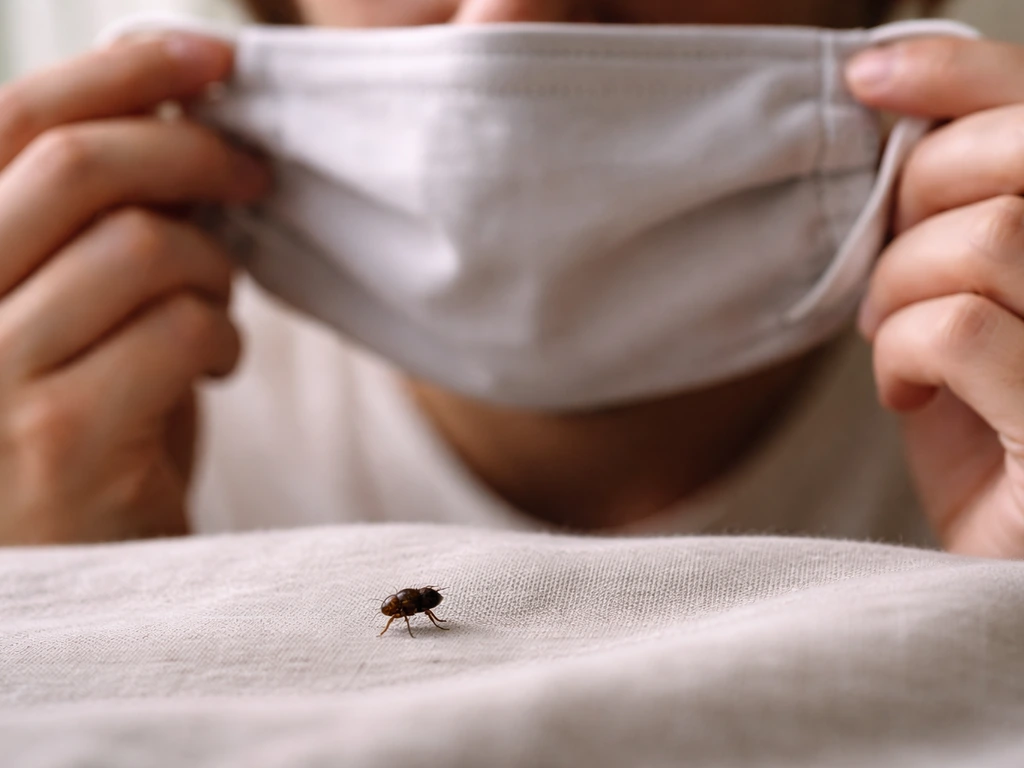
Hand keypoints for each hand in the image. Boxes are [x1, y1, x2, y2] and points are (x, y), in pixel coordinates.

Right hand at [0, 35, 269, 543]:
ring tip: (214, 302)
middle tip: (253, 175)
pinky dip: (222, 333)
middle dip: (193, 151)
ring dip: (211, 266)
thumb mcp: (68, 310)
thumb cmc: (74, 430)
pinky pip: (181, 329)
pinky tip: (213, 361)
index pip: (11, 119)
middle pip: (79, 164)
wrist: (71, 575)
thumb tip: (183, 116)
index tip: (214, 52)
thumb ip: (97, 225)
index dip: (120, 67)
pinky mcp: (63, 438)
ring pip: (144, 245)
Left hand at [848, 36, 1023, 557]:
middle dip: (919, 200)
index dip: (958, 72)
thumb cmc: (984, 425)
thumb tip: (890, 97)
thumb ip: (958, 209)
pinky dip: (904, 354)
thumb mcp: (967, 298)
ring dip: (901, 287)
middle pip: (1021, 156)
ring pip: (991, 235)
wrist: (1003, 556)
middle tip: (890, 271)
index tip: (868, 79)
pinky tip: (909, 394)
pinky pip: (960, 328)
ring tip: (892, 339)